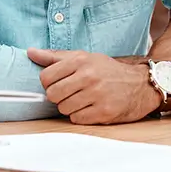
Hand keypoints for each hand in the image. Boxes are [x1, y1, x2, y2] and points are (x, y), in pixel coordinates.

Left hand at [28, 49, 159, 124]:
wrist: (140, 84)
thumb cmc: (107, 70)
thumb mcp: (83, 57)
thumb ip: (55, 56)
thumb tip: (30, 52)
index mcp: (80, 61)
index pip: (45, 77)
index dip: (48, 83)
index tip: (57, 82)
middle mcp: (89, 77)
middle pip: (52, 94)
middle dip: (56, 96)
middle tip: (68, 93)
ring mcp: (97, 95)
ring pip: (63, 108)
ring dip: (68, 107)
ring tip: (81, 100)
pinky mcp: (105, 112)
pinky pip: (77, 119)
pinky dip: (80, 116)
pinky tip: (89, 108)